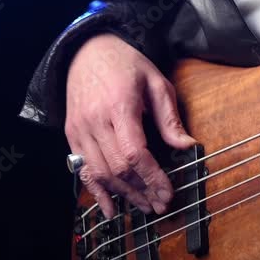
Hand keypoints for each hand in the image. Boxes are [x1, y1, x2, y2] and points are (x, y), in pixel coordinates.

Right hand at [65, 33, 196, 217]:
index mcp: (119, 106)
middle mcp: (94, 121)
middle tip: (160, 205)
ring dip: (124, 194)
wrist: (87, 51)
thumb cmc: (125, 64)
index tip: (167, 192)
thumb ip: (169, 118)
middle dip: (142, 191)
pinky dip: (97, 192)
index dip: (152, 177)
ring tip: (144, 205)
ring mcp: (79, 130)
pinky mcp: (72, 135)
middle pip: (118, 168)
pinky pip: (83, 170)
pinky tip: (111, 208)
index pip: (134, 153)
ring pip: (100, 173)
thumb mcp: (156, 83)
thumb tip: (187, 147)